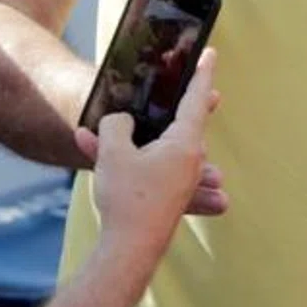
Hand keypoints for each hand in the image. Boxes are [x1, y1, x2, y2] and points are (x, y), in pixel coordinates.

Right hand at [76, 49, 224, 249]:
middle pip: (183, 122)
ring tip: (98, 132)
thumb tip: (121, 121)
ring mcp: (181, 182)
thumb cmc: (127, 198)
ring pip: (162, 148)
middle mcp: (190, 161)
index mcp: (184, 144)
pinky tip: (95, 155)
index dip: (201, 74)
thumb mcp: (113, 151)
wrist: (128, 252)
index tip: (210, 54)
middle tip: (183, 81)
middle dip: (175, 104)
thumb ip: (116, 125)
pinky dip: (132, 163)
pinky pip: (151, 171)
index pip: (196, 99)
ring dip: (139, 138)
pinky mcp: (168, 199)